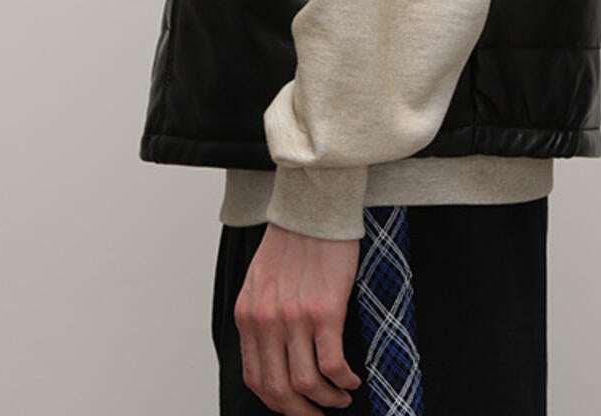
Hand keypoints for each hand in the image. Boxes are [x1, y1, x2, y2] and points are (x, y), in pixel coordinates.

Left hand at [234, 220, 365, 412]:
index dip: (276, 401)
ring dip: (327, 401)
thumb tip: (274, 352)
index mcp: (248, 314)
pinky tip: (352, 379)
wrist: (313, 205)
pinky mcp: (325, 310)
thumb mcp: (260, 278)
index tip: (294, 407)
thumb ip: (262, 314)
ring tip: (340, 397)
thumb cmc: (293, 237)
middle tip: (318, 415)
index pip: (255, 378)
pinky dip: (343, 381)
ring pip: (307, 384)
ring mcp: (295, 317)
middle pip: (279, 390)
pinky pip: (333, 364)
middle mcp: (266, 320)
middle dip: (301, 412)